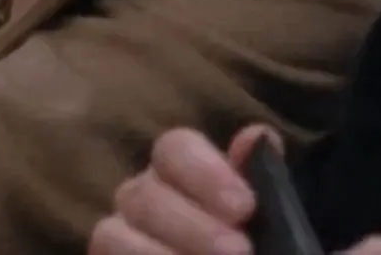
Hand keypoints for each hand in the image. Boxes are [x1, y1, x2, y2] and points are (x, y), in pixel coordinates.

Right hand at [89, 124, 277, 254]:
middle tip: (238, 251)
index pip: (174, 148)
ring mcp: (118, 237)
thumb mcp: (269, 221)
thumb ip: (263, 180)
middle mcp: (142, 199)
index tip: (244, 207)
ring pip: (111, 234)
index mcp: (181, 173)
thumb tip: (258, 137)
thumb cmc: (251, 249)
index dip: (206, 172)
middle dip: (192, 226)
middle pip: (143, 194)